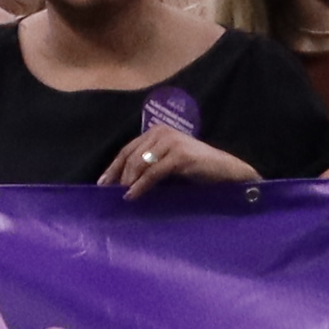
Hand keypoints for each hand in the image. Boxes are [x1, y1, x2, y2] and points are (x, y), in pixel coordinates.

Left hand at [103, 126, 251, 196]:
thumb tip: (123, 182)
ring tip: (121, 196)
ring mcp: (171, 142)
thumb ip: (149, 165)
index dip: (113, 166)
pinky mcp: (180, 155)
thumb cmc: (197, 170)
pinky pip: (153, 173)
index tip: (102, 183)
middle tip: (108, 193)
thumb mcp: (169, 163)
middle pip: (130, 155)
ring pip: (139, 164)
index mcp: (157, 131)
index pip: (127, 149)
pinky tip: (132, 196)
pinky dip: (141, 186)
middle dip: (118, 175)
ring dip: (127, 182)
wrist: (227, 172)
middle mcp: (162, 132)